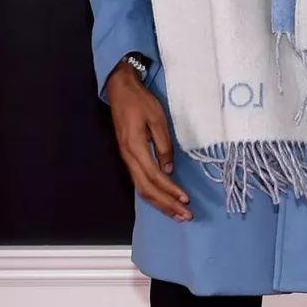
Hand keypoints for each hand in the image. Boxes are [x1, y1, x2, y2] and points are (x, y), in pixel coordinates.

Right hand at [105, 59, 192, 220]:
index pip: (155, 176)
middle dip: (167, 205)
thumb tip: (168, 170)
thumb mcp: (157, 119)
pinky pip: (140, 182)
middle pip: (147, 189)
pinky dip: (153, 195)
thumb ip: (164, 145)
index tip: (186, 200)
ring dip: (160, 203)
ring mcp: (127, 159)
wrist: (120, 90)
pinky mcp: (129, 157)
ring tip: (177, 214)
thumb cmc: (141, 102)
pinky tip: (163, 200)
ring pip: (142, 189)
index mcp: (135, 148)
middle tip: (186, 216)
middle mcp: (128, 158)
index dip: (170, 190)